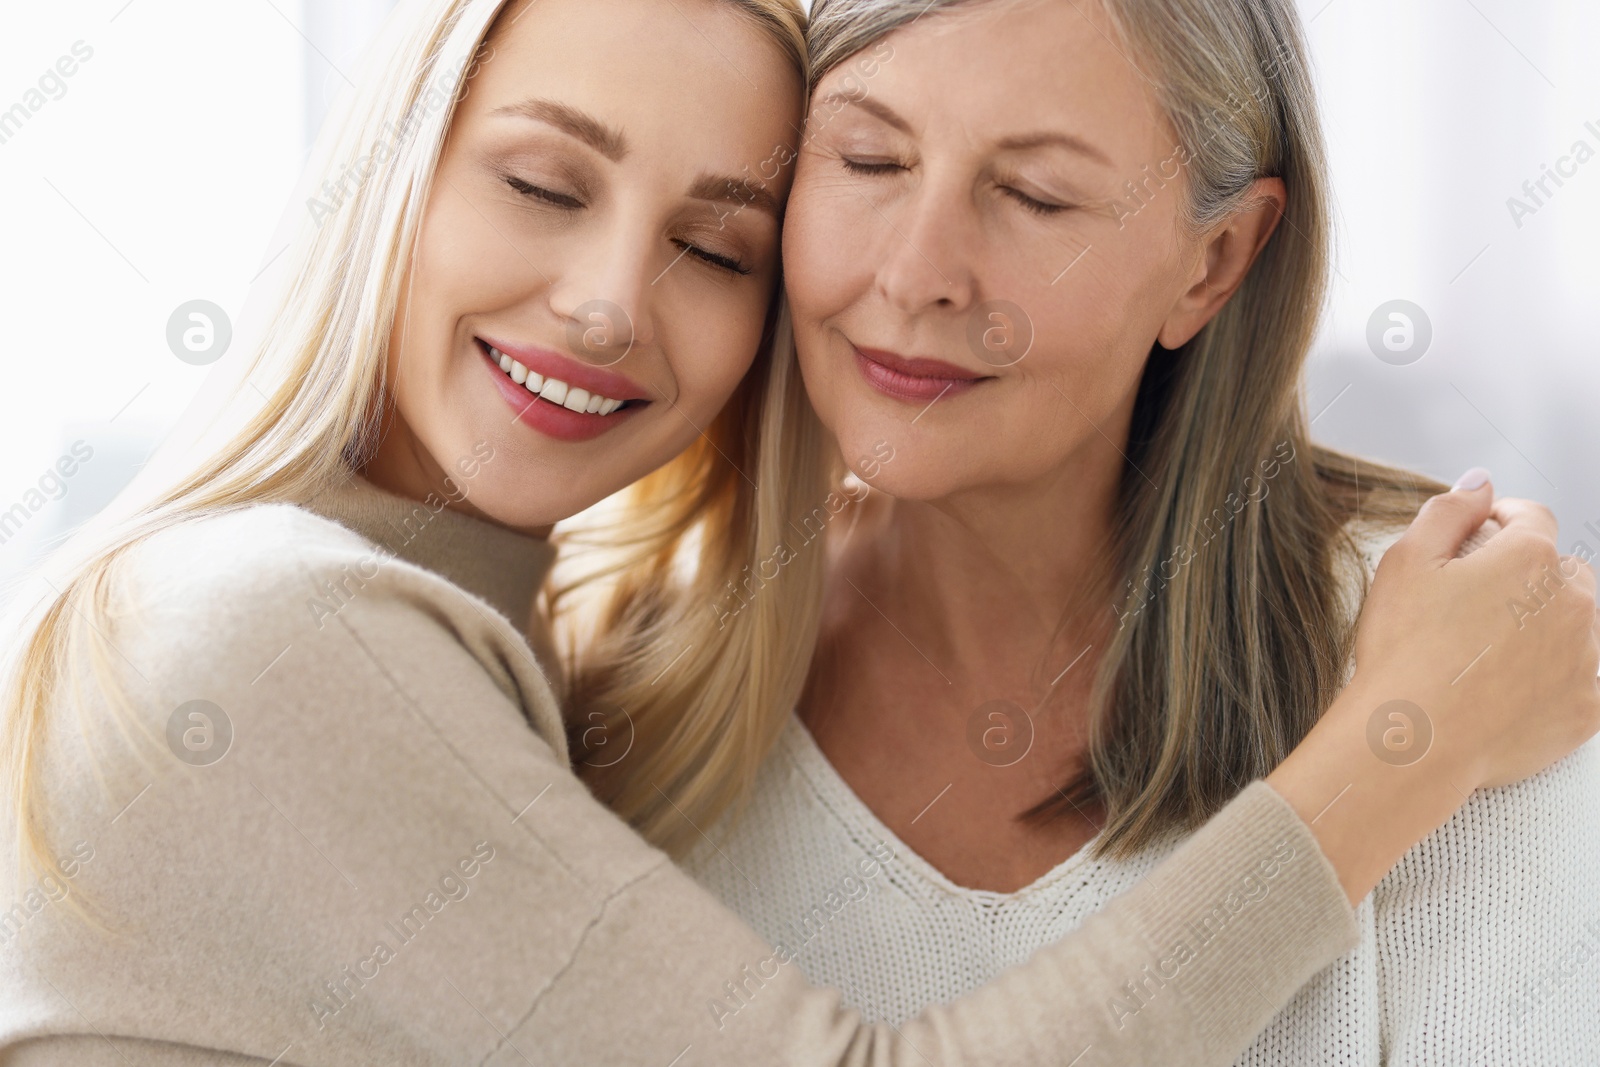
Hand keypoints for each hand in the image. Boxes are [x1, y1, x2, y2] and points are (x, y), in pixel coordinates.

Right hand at [1268, 468, 1599, 904]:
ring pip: (1577, 625)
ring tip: (1486, 653)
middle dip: (1527, 578)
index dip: (1498, 525)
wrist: (1413, 741)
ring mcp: (1586, 659)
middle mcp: (1574, 603)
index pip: (1531, 519)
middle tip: (1472, 607)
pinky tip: (1506, 689)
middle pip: (1563, 571)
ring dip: (1544, 628)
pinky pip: (1582, 680)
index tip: (1474, 544)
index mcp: (1530, 558)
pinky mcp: (1587, 710)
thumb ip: (1449, 510)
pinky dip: (1554, 679)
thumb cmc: (1402, 650)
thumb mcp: (1404, 562)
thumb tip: (1481, 482)